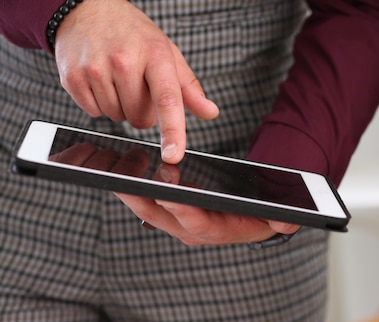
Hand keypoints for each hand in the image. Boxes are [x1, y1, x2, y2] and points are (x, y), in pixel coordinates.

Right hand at [54, 0, 218, 163]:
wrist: (88, 9)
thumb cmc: (134, 35)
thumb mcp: (167, 53)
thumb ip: (189, 88)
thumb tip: (211, 112)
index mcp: (155, 55)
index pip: (167, 100)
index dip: (173, 131)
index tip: (173, 154)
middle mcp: (124, 60)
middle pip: (140, 119)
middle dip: (142, 110)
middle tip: (136, 84)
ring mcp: (95, 69)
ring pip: (117, 118)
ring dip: (120, 106)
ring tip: (116, 78)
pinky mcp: (72, 77)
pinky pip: (93, 113)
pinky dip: (98, 104)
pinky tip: (100, 81)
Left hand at [113, 163, 299, 245]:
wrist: (253, 222)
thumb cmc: (261, 217)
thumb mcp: (277, 218)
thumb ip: (282, 219)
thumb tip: (287, 220)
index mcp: (216, 231)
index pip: (196, 222)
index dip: (182, 210)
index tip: (167, 196)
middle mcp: (192, 230)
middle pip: (161, 216)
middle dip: (140, 198)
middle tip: (121, 177)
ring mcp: (178, 222)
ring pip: (148, 209)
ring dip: (130, 191)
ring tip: (110, 166)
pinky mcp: (171, 213)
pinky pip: (147, 202)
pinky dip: (132, 187)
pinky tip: (118, 168)